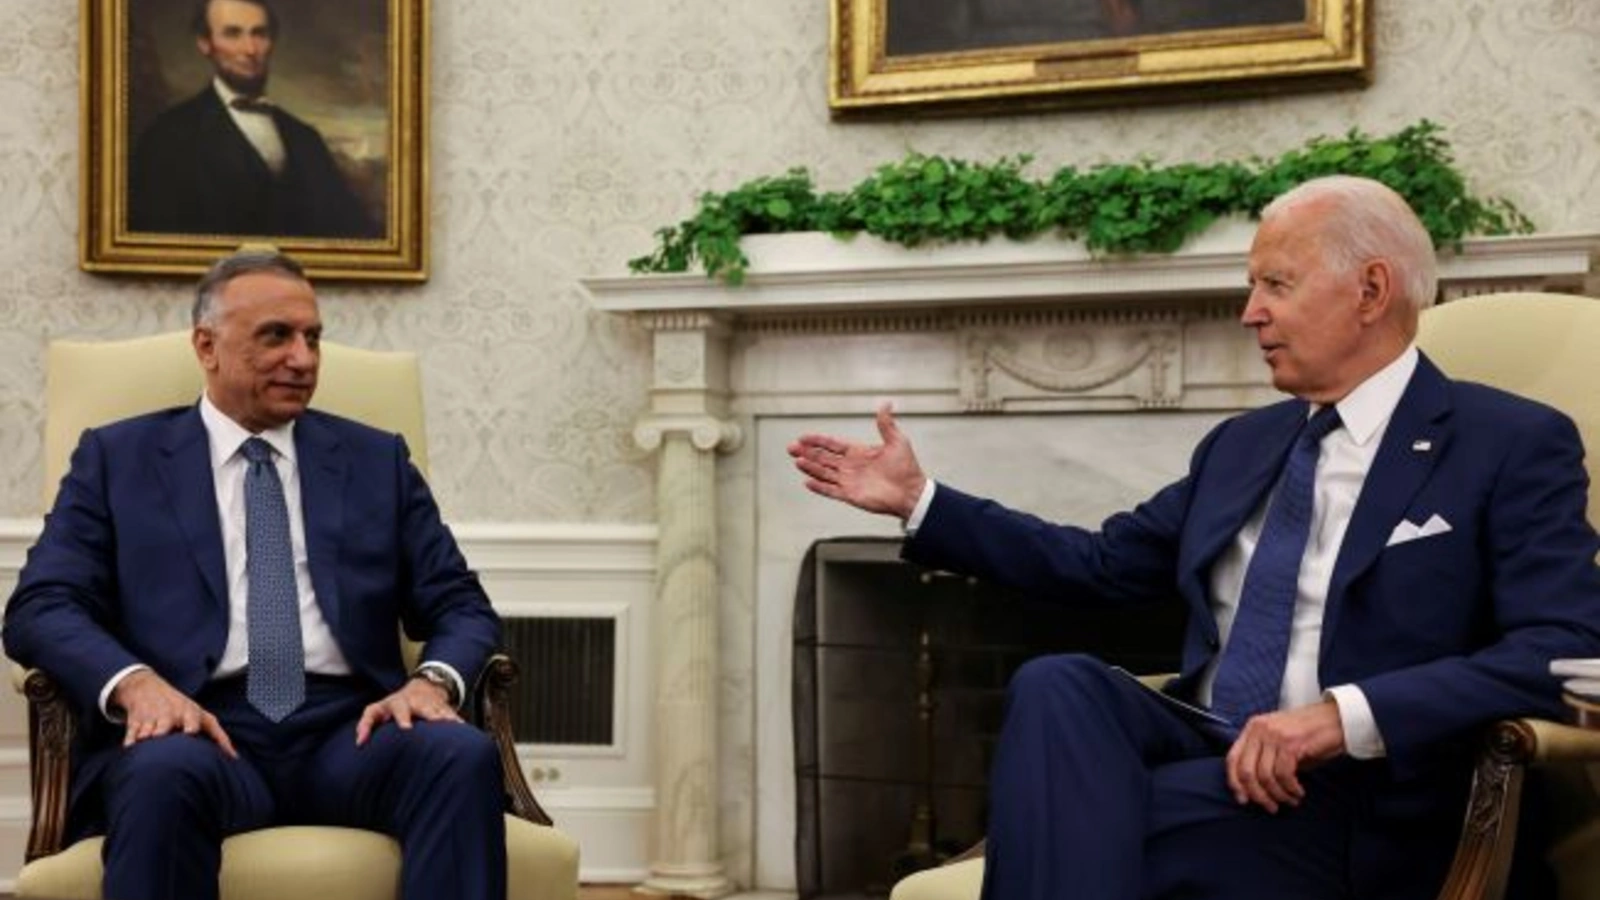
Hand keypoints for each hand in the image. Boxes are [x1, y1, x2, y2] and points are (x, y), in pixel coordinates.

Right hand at [112, 669, 236, 757]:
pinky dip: (130, 742)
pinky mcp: (134, 723)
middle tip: (160, 737)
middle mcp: (169, 716)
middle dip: (161, 733)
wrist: (147, 688)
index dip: (190, 727)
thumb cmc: (182, 708)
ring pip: (146, 733)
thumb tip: (234, 757)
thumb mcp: (201, 715)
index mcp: (187, 713)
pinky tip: (132, 746)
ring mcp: (150, 719)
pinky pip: (131, 735)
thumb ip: (218, 735)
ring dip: (145, 739)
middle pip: (164, 728)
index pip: (191, 721)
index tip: (189, 733)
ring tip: (146, 742)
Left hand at [355, 676, 462, 745]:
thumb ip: (366, 724)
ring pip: (441, 711)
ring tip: (455, 729)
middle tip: (438, 724)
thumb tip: (359, 742)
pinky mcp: (444, 708)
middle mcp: (417, 701)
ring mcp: (433, 704)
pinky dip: (458, 722)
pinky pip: (452, 715)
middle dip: (432, 715)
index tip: (407, 729)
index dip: (403, 717)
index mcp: (399, 702)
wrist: (422, 688)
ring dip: (448, 719)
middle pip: (426, 708)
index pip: (400, 708)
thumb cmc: (394, 706)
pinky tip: (464, 731)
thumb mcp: (377, 710)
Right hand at [788, 402, 927, 519]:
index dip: (817, 440)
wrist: (911, 492)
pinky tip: (807, 481)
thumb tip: (886, 402)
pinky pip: (830, 490)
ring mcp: (849, 481)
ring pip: (823, 472)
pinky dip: (819, 487)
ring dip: (810, 467)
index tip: (803, 437)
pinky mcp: (850, 495)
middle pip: (823, 458)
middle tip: (790, 447)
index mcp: (858, 452)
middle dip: (807, 452)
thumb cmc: (906, 467)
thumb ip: (886, 423)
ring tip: (796, 461)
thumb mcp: (896, 441)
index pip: (832, 444)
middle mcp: (850, 466)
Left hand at [1225, 700, 1345, 812]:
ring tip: (1290, 799)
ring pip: (1265, 776)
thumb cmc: (1310, 733)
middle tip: (1271, 806)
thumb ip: (1265, 758)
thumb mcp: (1280, 741)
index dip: (1235, 783)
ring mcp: (1274, 735)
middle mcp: (1259, 729)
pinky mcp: (1290, 743)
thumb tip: (1254, 789)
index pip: (1232, 759)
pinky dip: (1290, 788)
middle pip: (1246, 771)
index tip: (1243, 799)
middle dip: (1258, 795)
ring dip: (1278, 794)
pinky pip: (1283, 774)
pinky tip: (1298, 792)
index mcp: (1253, 728)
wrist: (1337, 719)